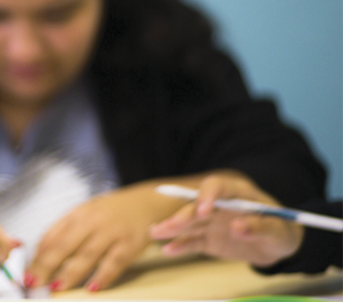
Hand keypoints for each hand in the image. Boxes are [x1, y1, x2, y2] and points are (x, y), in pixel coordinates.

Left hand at [24, 183, 179, 292]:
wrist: (145, 203)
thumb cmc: (110, 213)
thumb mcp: (84, 215)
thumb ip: (63, 231)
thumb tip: (40, 255)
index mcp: (76, 214)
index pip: (51, 235)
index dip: (37, 256)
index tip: (27, 272)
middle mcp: (92, 221)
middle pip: (65, 245)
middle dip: (46, 265)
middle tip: (34, 282)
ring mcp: (111, 233)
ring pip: (87, 255)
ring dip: (70, 273)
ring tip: (57, 287)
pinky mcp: (129, 244)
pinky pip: (114, 263)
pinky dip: (103, 277)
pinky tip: (92, 288)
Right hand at [149, 174, 302, 266]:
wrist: (276, 244)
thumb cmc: (281, 230)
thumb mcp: (279, 230)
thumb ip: (260, 227)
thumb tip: (238, 227)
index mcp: (237, 193)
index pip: (217, 186)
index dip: (207, 195)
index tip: (203, 211)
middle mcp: (219, 205)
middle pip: (196, 206)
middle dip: (183, 215)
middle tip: (171, 226)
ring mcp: (211, 222)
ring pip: (189, 223)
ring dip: (172, 227)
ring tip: (155, 232)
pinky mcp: (207, 239)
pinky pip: (192, 242)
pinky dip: (180, 246)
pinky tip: (168, 250)